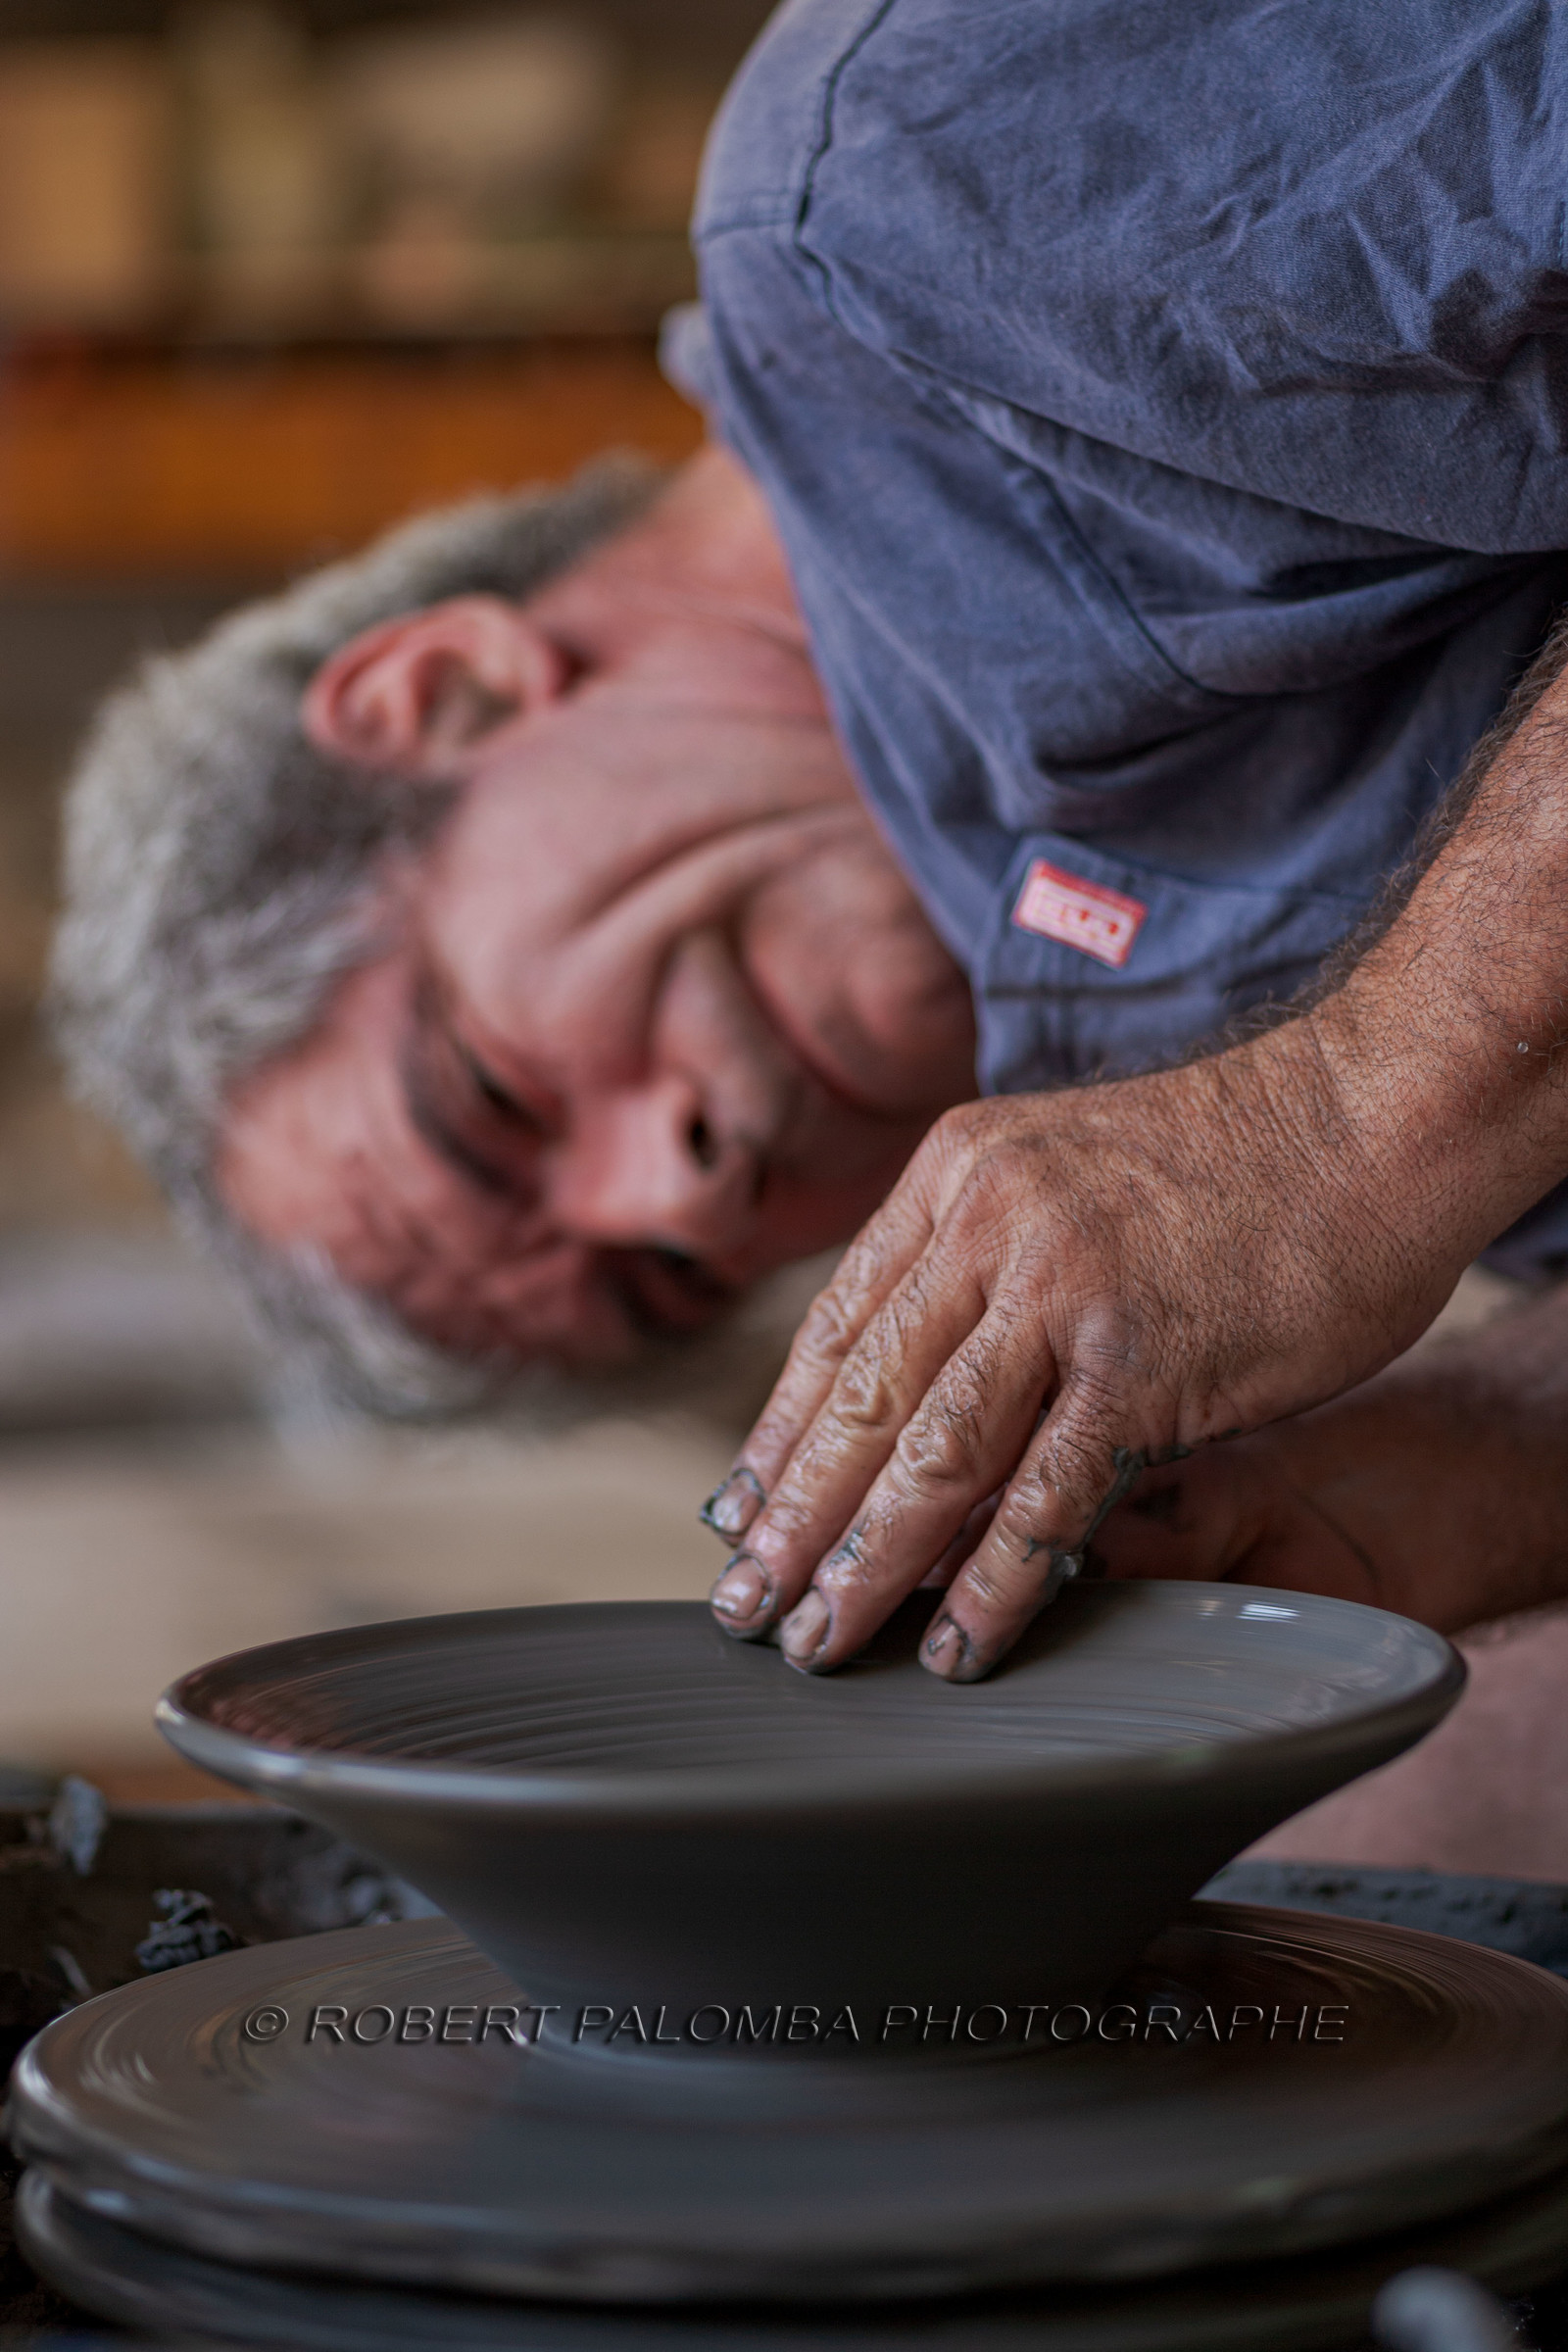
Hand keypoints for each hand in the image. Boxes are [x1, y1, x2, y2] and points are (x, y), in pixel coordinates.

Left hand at [700, 1025, 1473, 1678]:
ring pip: (929, 1455)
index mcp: (957, 1173)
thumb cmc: (1240, 1155)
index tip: (740, 1513)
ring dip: (864, 1565)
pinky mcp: (1147, 1364)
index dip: (781, 1433)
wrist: (1375, 1111)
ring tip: (818, 1644)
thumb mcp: (1068, 1165)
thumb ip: (991, 1255)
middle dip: (791, 1521)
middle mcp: (988, 1223)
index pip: (838, 1325)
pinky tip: (958, 1645)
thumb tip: (922, 1370)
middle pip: (859, 1399)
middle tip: (742, 1607)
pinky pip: (1048, 1496)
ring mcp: (1064, 1293)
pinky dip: (993, 1583)